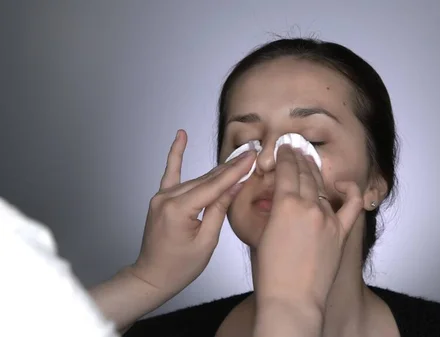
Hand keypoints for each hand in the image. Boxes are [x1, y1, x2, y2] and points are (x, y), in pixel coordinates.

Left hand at [130, 130, 255, 295]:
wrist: (153, 276)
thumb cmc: (179, 266)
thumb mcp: (207, 241)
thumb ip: (219, 210)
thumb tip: (234, 186)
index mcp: (179, 210)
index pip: (214, 186)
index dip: (235, 171)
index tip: (251, 157)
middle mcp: (167, 198)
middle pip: (206, 180)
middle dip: (230, 167)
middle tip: (251, 154)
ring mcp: (162, 197)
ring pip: (196, 179)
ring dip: (217, 170)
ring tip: (238, 157)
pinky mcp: (161, 198)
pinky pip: (171, 173)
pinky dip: (176, 154)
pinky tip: (181, 136)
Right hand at [254, 145, 362, 313]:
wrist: (292, 298)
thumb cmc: (272, 274)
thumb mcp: (262, 233)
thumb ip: (273, 212)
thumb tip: (278, 201)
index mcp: (285, 204)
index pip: (287, 169)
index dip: (285, 156)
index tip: (284, 149)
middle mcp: (309, 206)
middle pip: (305, 173)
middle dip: (299, 158)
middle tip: (295, 149)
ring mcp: (327, 218)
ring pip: (322, 186)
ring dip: (315, 171)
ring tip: (310, 161)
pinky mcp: (341, 232)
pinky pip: (353, 205)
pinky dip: (351, 191)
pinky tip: (344, 184)